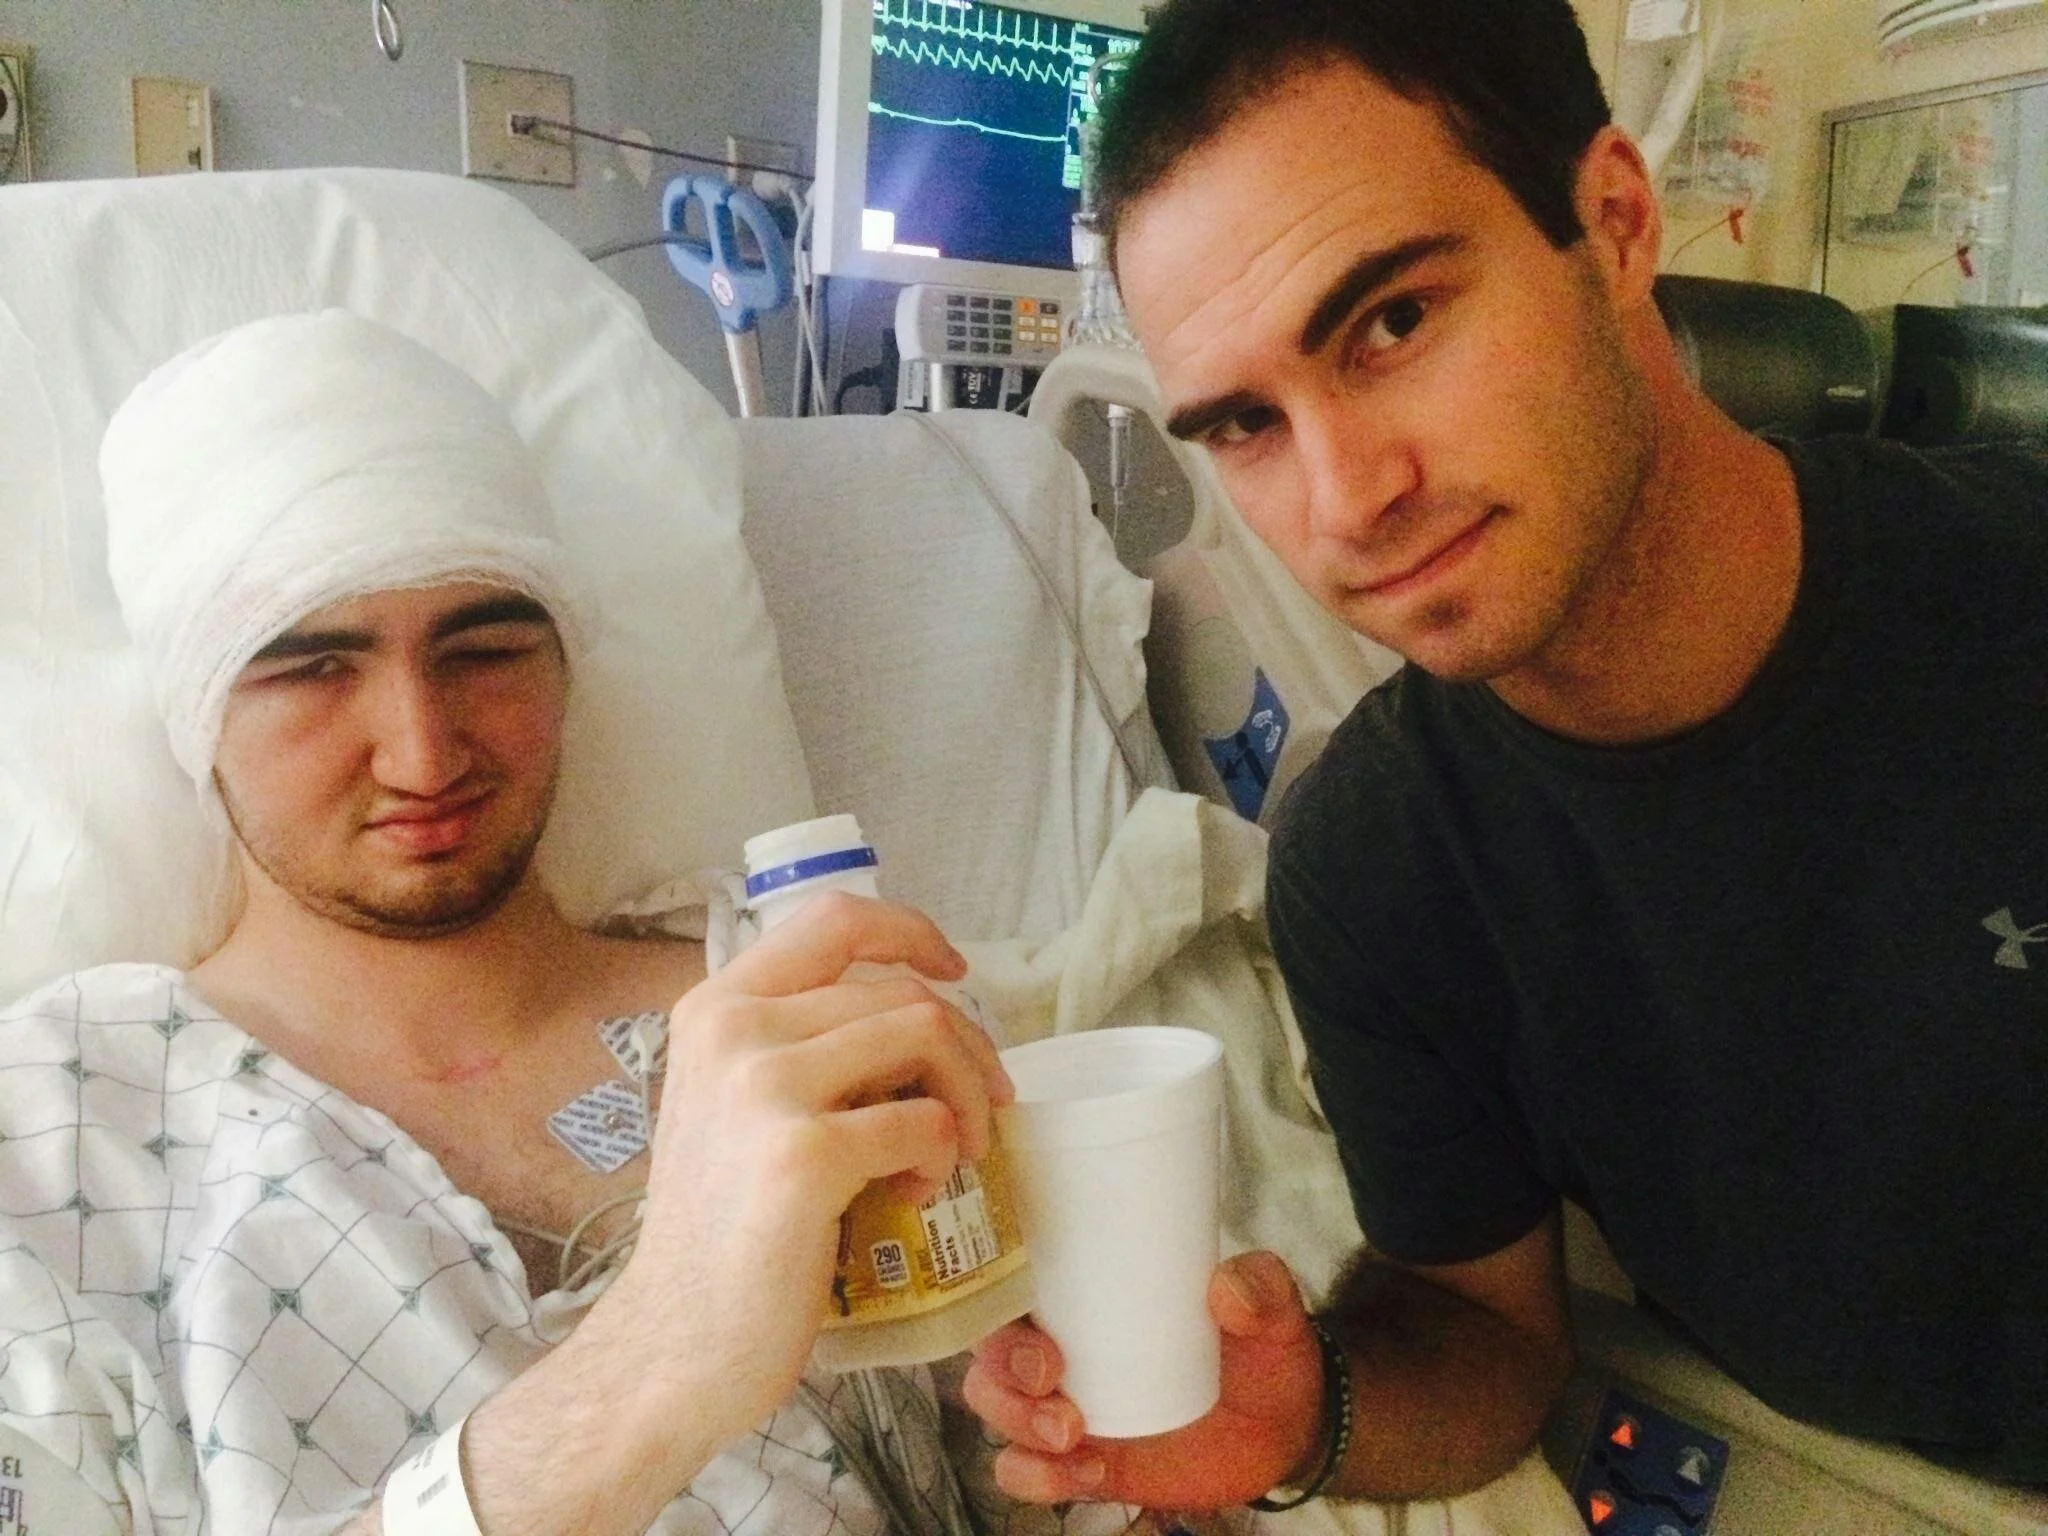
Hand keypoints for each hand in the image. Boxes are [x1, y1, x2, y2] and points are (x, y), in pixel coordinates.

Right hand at [599, 891, 1012, 1444]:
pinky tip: (913, 1195)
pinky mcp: (803, 1155)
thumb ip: (797, 1044)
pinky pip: (922, 1121)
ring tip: (950, 1153)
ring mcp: (764, 1088)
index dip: (911, 933)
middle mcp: (733, 1030)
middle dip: (967, 1046)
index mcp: (715, 1007)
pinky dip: (941, 1155)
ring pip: (924, 1035)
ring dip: (964, 1096)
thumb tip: (913, 1018)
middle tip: (981, 1107)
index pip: (834, 918)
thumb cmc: (722, 1231)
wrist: (676, 1342)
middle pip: (900, 991)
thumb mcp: (733, 1104)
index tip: (954, 974)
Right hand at [963, 1251, 1325, 1510]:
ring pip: (993, 1407)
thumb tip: (1227, 1288)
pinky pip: (1025, 1472)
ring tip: (1074, 1437)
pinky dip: (1038, 1477)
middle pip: (989, 1348)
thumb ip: (1261, 1289)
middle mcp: (1063, 1344)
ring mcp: (1064, 1406)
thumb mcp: (1271, 1310)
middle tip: (1054, 1382)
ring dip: (1015, 1423)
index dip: (997, 1290)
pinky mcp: (1078, 1463)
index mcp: (1092, 1293)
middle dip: (1004, 1366)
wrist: (1284, 1428)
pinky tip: (1091, 1472)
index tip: (1032, 1313)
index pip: (1014, 1276)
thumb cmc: (1262, 1350)